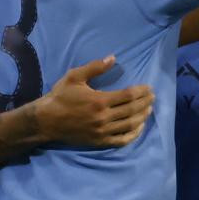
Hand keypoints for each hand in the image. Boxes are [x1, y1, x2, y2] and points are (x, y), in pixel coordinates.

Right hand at [31, 56, 153, 146]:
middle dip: (146, 102)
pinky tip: (140, 127)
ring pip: (130, 125)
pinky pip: (122, 140)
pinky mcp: (99, 142)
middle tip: (153, 97)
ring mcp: (102, 131)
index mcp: (99, 101)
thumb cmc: (60, 97)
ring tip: (149, 109)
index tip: (149, 88)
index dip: (142, 92)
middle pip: (132, 110)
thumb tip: (113, 57)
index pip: (129, 96)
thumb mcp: (74, 77)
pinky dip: (134, 134)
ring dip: (143, 116)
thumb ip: (95, 68)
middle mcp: (103, 117)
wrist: (45, 121)